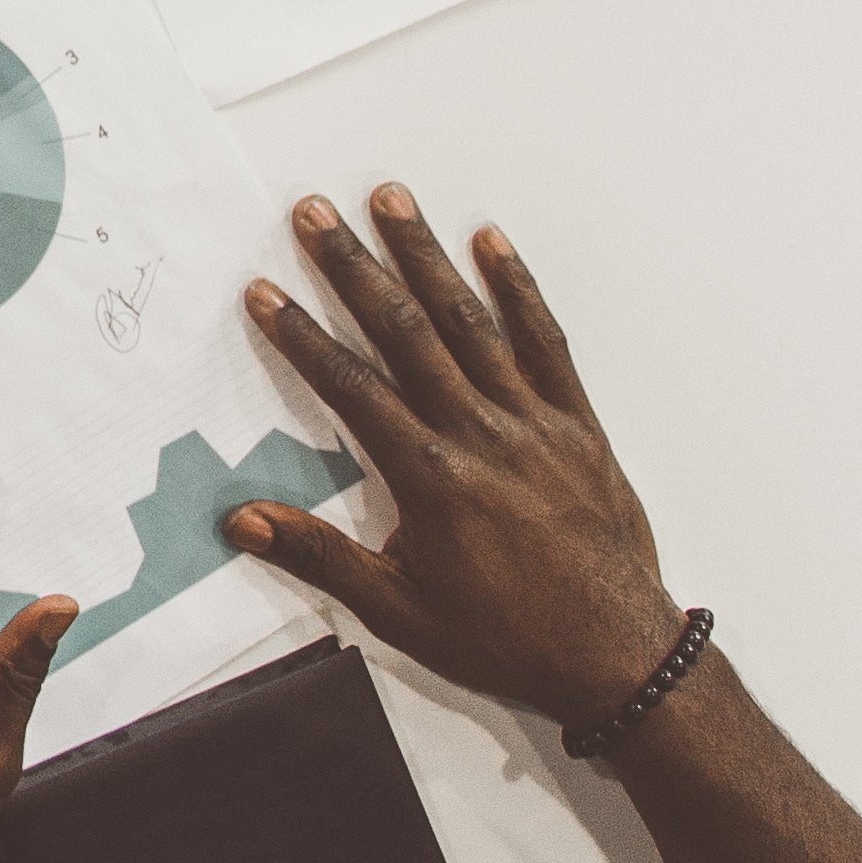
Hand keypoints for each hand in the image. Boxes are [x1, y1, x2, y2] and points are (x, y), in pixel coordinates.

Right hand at [234, 186, 686, 726]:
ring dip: (425, 256)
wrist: (620, 662)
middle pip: (405, 334)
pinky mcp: (578, 425)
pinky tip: (492, 243)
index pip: (352, 388)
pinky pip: (546, 343)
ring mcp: (535, 423)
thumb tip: (241, 520)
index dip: (303, 336)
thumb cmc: (508, 640)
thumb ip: (321, 558)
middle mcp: (481, 435)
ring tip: (391, 200)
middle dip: (353, 268)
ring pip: (470, 323)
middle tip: (314, 212)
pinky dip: (517, 290)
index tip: (264, 291)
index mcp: (432, 479)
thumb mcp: (401, 612)